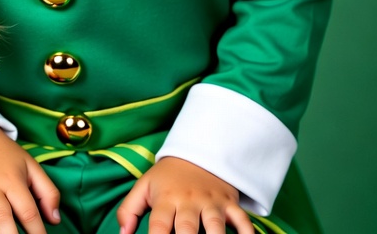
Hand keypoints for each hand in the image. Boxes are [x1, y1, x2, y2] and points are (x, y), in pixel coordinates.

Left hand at [117, 156, 253, 233]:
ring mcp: (211, 203)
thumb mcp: (144, 187)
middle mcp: (189, 202)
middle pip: (187, 229)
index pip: (158, 226)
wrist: (197, 151)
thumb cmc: (168, 177)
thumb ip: (128, 210)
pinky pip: (242, 220)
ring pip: (215, 226)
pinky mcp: (229, 203)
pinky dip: (248, 232)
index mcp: (166, 200)